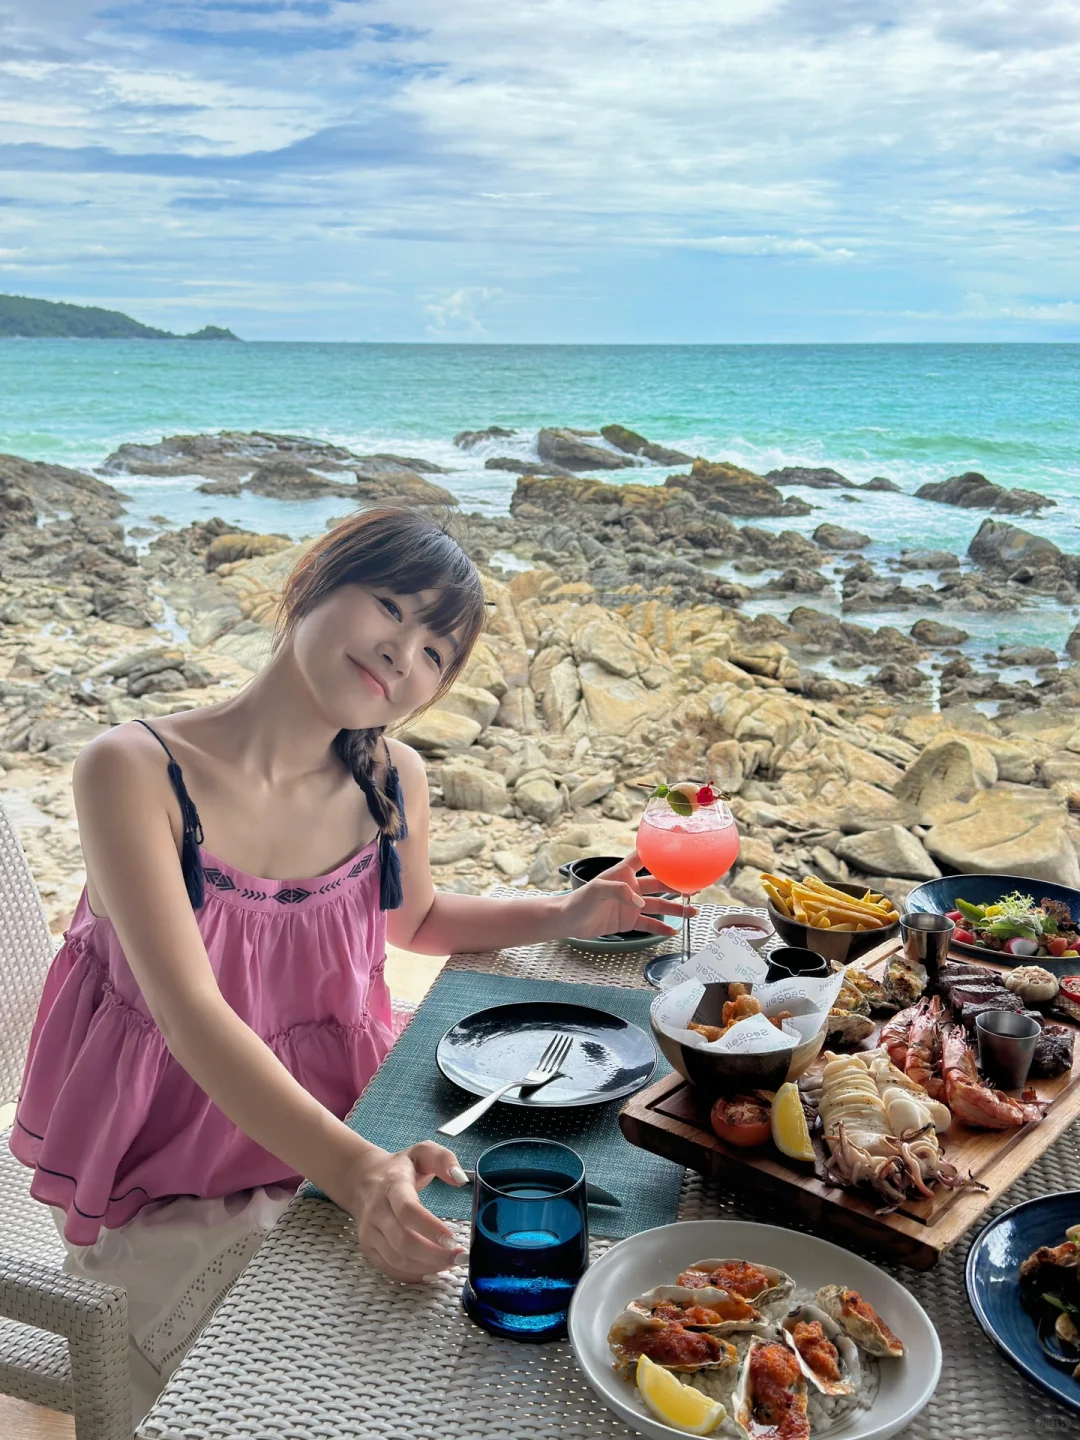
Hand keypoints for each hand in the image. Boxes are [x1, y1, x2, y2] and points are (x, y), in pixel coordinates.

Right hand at [343, 1140, 469, 1282]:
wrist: (362, 1179)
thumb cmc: (399, 1167)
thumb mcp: (422, 1152)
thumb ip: (443, 1159)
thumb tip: (460, 1179)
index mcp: (392, 1185)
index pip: (408, 1210)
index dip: (430, 1228)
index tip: (453, 1240)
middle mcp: (377, 1210)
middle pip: (403, 1241)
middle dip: (434, 1255)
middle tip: (460, 1258)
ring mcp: (370, 1232)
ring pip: (397, 1259)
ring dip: (427, 1267)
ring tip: (451, 1264)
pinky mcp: (368, 1247)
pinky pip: (390, 1268)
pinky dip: (413, 1275)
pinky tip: (432, 1271)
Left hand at [558, 849, 694, 939]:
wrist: (568, 921)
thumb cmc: (578, 900)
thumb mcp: (596, 890)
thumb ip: (618, 891)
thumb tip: (638, 902)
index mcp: (623, 873)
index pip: (643, 857)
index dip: (659, 852)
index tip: (678, 850)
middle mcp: (631, 887)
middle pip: (658, 883)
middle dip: (676, 884)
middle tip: (694, 887)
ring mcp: (631, 905)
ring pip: (658, 905)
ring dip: (675, 908)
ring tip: (692, 911)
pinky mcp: (628, 921)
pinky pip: (648, 924)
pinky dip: (661, 928)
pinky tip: (673, 930)